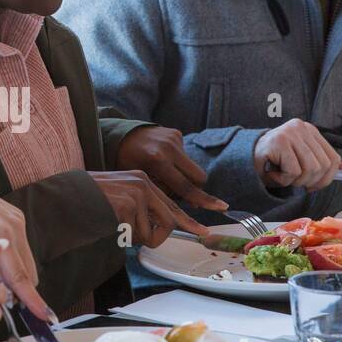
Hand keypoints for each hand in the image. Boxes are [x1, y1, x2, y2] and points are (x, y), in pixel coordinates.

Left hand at [0, 166, 48, 318]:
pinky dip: (14, 262)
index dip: (30, 298)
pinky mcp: (18, 218)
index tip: (42, 316)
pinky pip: (22, 249)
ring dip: (16, 276)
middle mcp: (15, 225)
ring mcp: (18, 220)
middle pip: (28, 271)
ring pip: (27, 261)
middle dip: (19, 290)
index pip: (19, 274)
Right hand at [90, 169, 206, 245]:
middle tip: (136, 237)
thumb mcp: (118, 198)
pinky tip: (107, 224)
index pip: (171, 204)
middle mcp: (143, 183)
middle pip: (169, 220)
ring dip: (134, 237)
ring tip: (112, 224)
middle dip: (157, 236)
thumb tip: (156, 228)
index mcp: (142, 179)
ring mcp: (136, 193)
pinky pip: (137, 236)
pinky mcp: (127, 206)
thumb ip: (139, 207)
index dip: (188, 221)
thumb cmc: (86, 201)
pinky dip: (123, 237)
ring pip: (152, 232)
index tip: (203, 232)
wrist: (62, 199)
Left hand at [114, 125, 228, 212]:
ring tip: (166, 177)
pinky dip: (178, 165)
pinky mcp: (176, 134)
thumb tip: (192, 204)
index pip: (185, 186)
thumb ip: (163, 192)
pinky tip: (162, 163)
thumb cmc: (126, 164)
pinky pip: (185, 157)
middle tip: (182, 196)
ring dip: (185, 177)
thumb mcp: (140, 181)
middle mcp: (169, 147)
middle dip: (195, 189)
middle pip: (197, 177)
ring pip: (193, 168)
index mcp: (157, 161)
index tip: (221, 207)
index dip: (203, 200)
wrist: (120, 135)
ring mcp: (174, 138)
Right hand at [253, 119, 341, 190]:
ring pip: (310, 169)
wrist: (245, 161)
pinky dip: (284, 180)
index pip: (333, 158)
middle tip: (294, 182)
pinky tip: (274, 173)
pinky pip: (293, 171)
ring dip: (296, 181)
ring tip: (283, 176)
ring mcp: (290, 133)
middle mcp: (302, 128)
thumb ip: (327, 164)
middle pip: (322, 166)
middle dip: (310, 181)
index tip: (314, 185)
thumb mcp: (303, 161)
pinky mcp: (279, 142)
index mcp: (310, 131)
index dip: (327, 178)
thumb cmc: (274, 162)